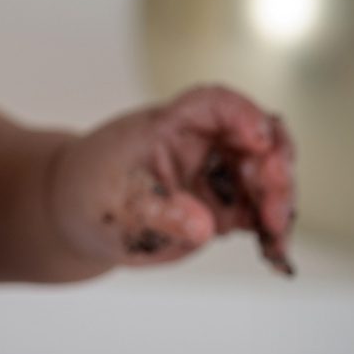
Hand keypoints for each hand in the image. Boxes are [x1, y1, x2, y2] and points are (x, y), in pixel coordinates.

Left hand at [46, 83, 298, 276]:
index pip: (212, 103)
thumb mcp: (115, 205)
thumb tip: (205, 226)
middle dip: (274, 166)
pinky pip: (257, 212)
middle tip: (275, 201)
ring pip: (265, 176)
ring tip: (276, 232)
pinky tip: (275, 250)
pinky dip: (271, 229)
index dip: (242, 115)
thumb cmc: (88, 193)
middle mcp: (199, 144)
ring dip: (279, 200)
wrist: (75, 216)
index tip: (260, 141)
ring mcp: (214, 176)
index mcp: (168, 126)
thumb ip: (160, 213)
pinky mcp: (221, 207)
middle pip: (254, 138)